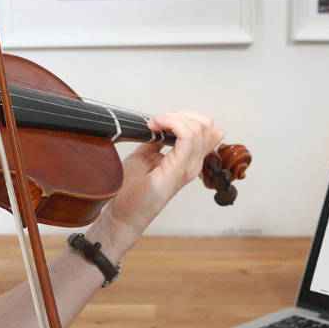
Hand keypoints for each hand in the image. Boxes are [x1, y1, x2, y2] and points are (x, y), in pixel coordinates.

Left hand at [94, 110, 224, 249]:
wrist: (122, 213)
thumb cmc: (131, 190)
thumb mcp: (145, 155)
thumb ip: (158, 140)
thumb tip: (161, 124)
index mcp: (187, 160)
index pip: (206, 130)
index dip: (185, 117)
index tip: (162, 121)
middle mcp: (193, 164)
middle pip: (207, 124)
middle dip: (181, 114)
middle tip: (159, 121)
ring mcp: (188, 167)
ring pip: (200, 127)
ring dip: (174, 117)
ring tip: (155, 124)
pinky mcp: (178, 170)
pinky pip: (188, 136)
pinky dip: (171, 123)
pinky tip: (155, 126)